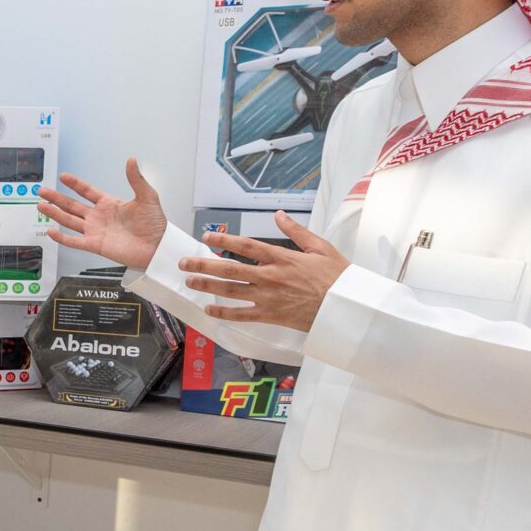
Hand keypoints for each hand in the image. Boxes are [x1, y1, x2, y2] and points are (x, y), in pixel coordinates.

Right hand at [36, 160, 167, 271]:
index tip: (63, 176)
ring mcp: (96, 231)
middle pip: (72, 205)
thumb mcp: (147, 196)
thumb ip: (136, 179)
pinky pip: (75, 241)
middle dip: (57, 198)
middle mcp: (99, 217)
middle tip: (42, 191)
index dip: (75, 184)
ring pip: (69, 221)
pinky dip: (62, 238)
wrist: (157, 246)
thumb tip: (131, 160)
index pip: (87, 191)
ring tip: (41, 206)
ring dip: (55, 214)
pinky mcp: (96, 245)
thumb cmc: (155, 224)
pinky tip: (51, 231)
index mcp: (109, 204)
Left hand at [175, 211, 349, 330]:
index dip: (223, 241)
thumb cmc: (337, 277)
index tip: (207, 237)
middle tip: (185, 263)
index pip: (245, 246)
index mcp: (282, 258)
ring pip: (231, 291)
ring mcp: (268, 297)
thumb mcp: (320, 247)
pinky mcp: (271, 315)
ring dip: (207, 286)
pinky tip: (210, 310)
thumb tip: (278, 215)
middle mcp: (270, 276)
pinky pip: (242, 315)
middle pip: (229, 269)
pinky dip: (224, 313)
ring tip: (189, 282)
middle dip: (203, 265)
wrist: (346, 307)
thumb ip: (296, 231)